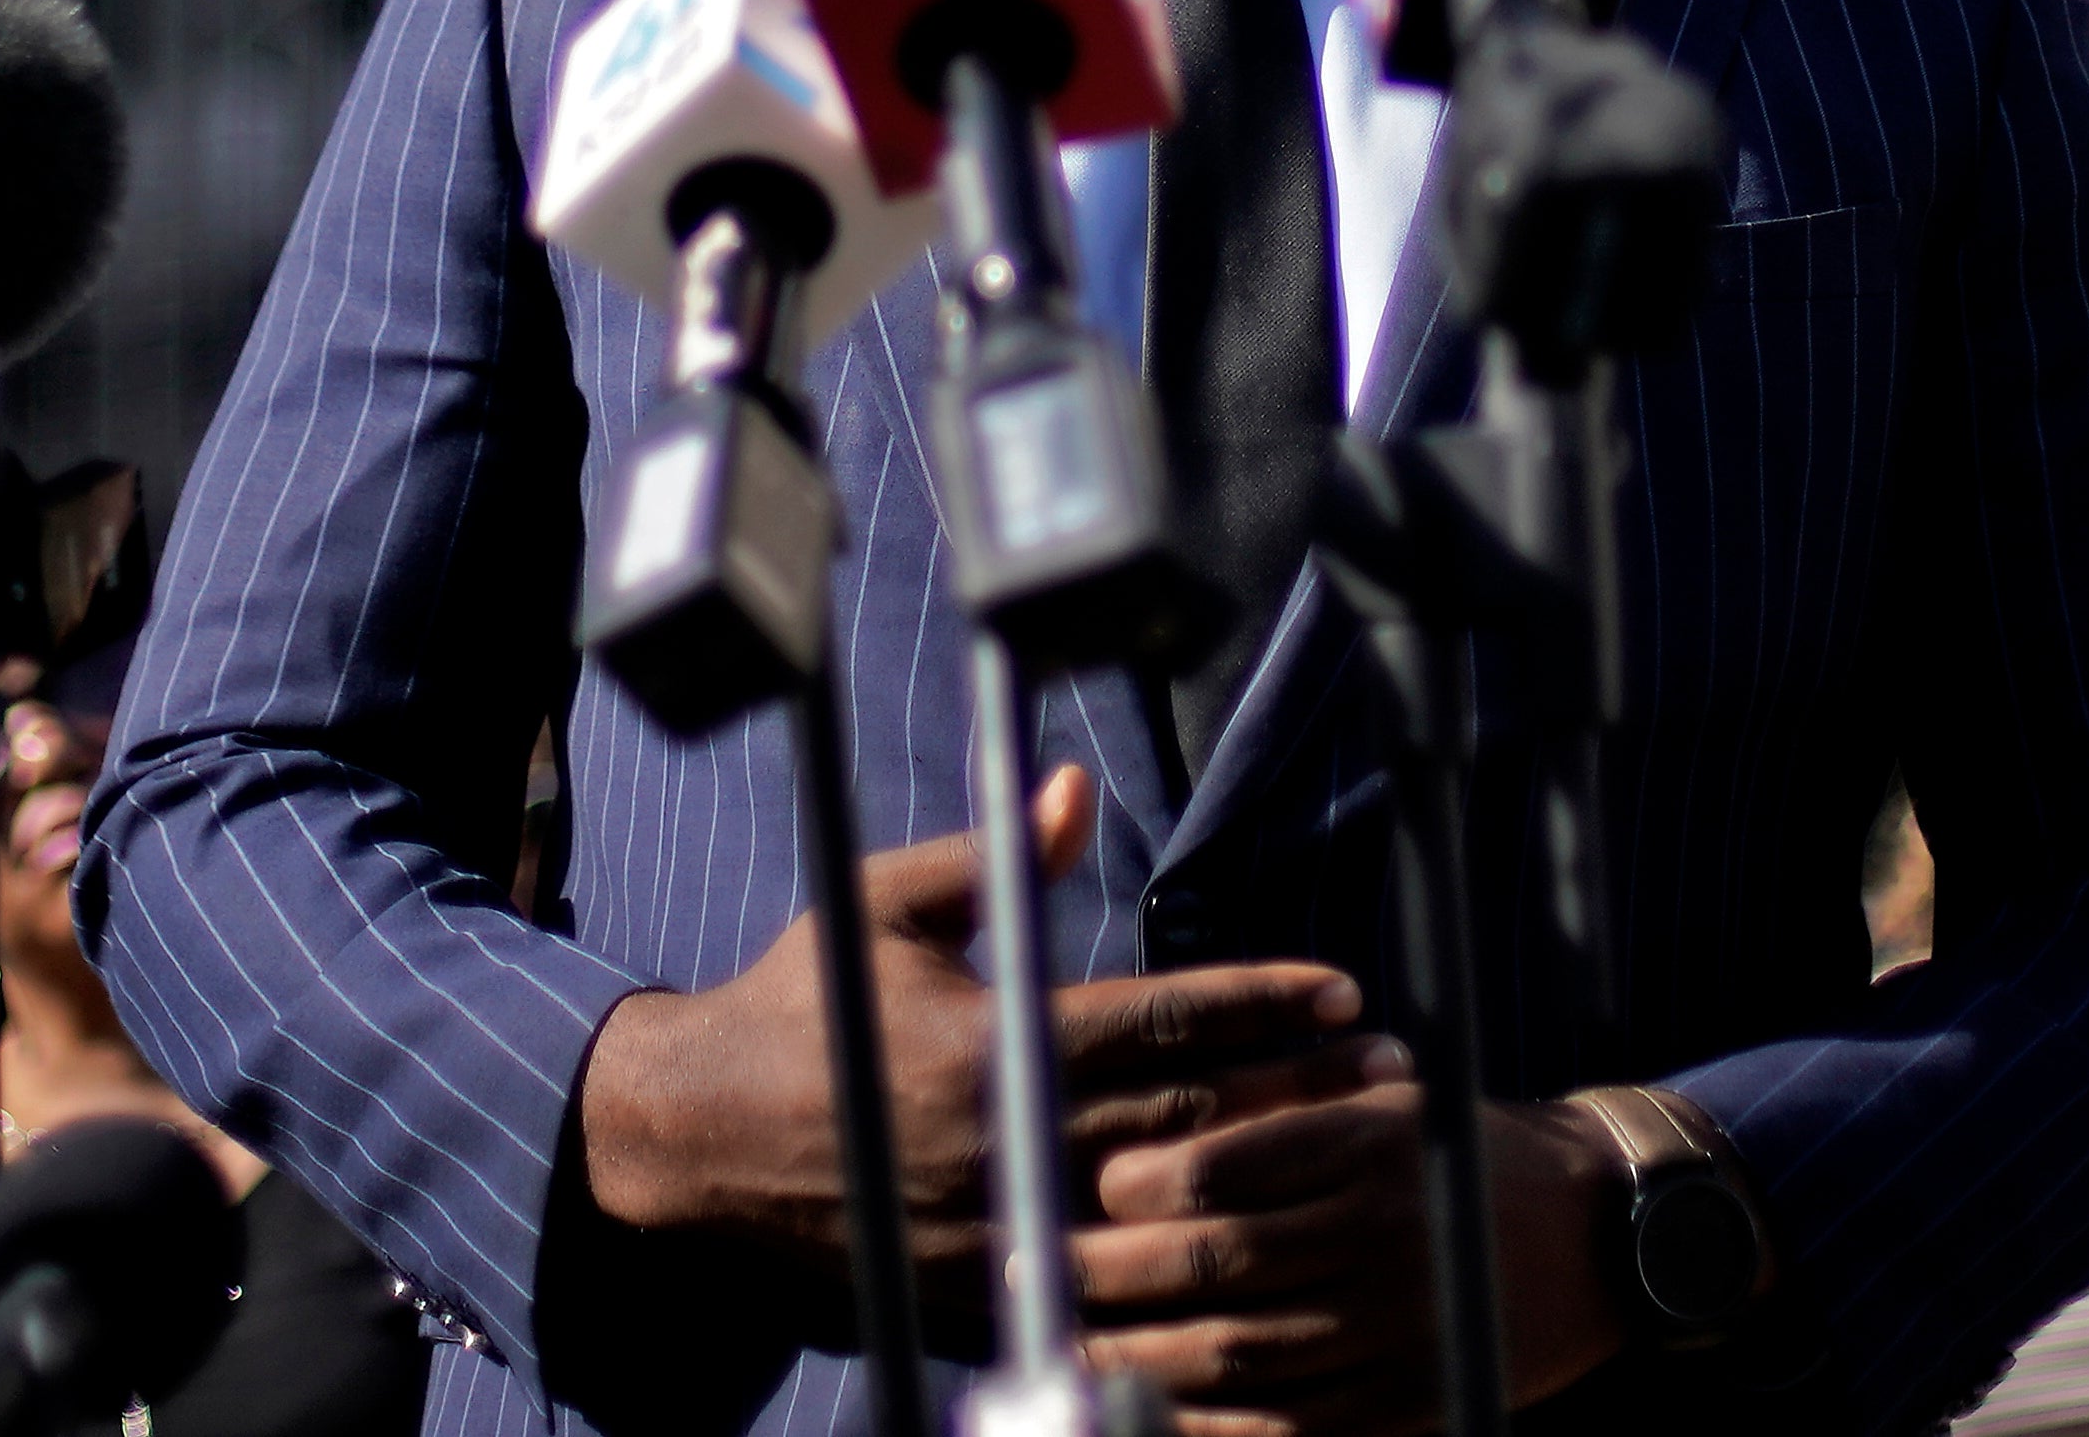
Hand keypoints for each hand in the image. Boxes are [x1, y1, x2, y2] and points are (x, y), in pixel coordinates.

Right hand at [575, 766, 1374, 1329]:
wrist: (694, 1143)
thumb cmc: (803, 1004)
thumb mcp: (888, 909)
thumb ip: (993, 858)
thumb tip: (1074, 790)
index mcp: (991, 1043)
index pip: (1162, 1018)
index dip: (1262, 1001)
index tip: (1343, 987)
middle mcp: (1004, 1142)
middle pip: (1191, 1119)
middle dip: (1302, 1093)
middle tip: (1394, 1072)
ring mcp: (994, 1233)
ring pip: (1167, 1214)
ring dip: (1269, 1184)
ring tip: (1361, 1162)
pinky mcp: (979, 1298)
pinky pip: (1107, 1294)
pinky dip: (1190, 1277)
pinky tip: (1262, 1261)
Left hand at [1079, 1078, 1628, 1436]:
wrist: (1595, 1234)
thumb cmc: (1459, 1153)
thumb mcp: (1387, 1101)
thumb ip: (1280, 1110)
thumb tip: (1133, 1145)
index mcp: (1373, 1143)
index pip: (1229, 1166)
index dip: (1143, 1182)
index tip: (1092, 1185)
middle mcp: (1385, 1234)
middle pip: (1218, 1264)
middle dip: (1111, 1272)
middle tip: (1035, 1268)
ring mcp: (1398, 1326)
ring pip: (1238, 1351)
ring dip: (1137, 1357)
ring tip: (1068, 1347)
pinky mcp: (1405, 1400)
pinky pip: (1286, 1425)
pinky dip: (1208, 1425)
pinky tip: (1151, 1414)